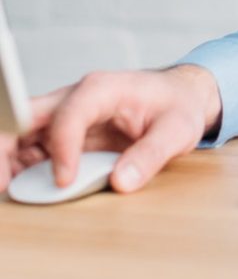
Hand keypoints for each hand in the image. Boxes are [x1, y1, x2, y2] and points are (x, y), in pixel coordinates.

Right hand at [0, 64, 221, 193]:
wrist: (179, 98)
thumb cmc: (177, 107)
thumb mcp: (178, 130)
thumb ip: (152, 154)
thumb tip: (121, 182)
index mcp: (103, 88)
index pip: (71, 114)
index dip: (62, 148)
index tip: (64, 181)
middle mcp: (77, 98)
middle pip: (28, 116)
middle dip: (8, 146)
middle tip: (4, 184)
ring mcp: (66, 115)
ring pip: (22, 133)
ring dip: (10, 160)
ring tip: (7, 190)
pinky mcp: (64, 135)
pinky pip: (30, 149)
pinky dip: (19, 168)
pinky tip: (18, 188)